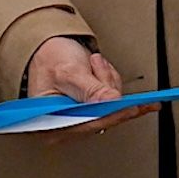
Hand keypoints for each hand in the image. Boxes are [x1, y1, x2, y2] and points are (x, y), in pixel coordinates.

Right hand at [24, 35, 151, 135]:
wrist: (46, 50)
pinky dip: (108, 82)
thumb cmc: (49, 61)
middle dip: (105, 86)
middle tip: (96, 64)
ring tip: (92, 64)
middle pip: (102, 116)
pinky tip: (99, 71)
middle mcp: (65, 127)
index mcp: (52, 125)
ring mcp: (79, 120)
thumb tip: (112, 101)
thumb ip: (91, 89)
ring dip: (106, 80)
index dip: (112, 116)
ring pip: (111, 107)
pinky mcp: (90, 111)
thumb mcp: (69, 72)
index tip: (132, 108)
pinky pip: (112, 101)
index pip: (88, 126)